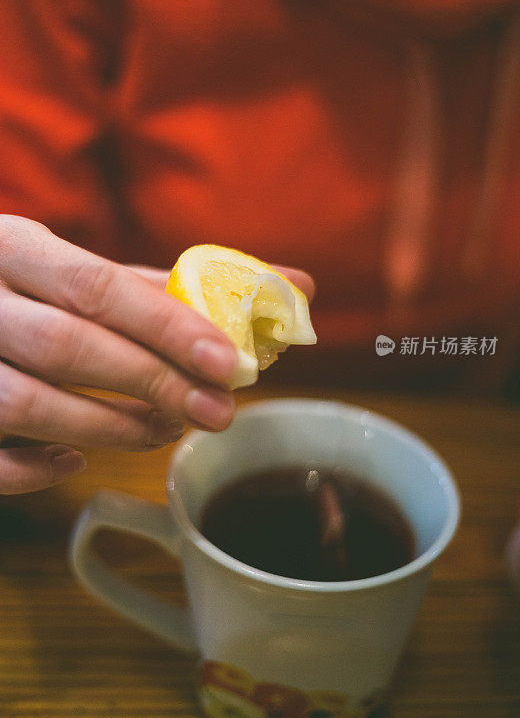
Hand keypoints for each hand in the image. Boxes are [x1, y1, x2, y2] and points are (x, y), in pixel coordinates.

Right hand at [0, 216, 313, 493]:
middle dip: (153, 383)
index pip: (99, 287)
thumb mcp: (85, 275)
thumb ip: (173, 287)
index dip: (168, 327)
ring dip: (110, 426)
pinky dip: (35, 469)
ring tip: (165, 430)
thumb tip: (294, 285)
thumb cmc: (36, 292)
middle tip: (217, 411)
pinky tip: (77, 461)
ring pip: (28, 405)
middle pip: (67, 347)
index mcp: (17, 248)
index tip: (229, 361)